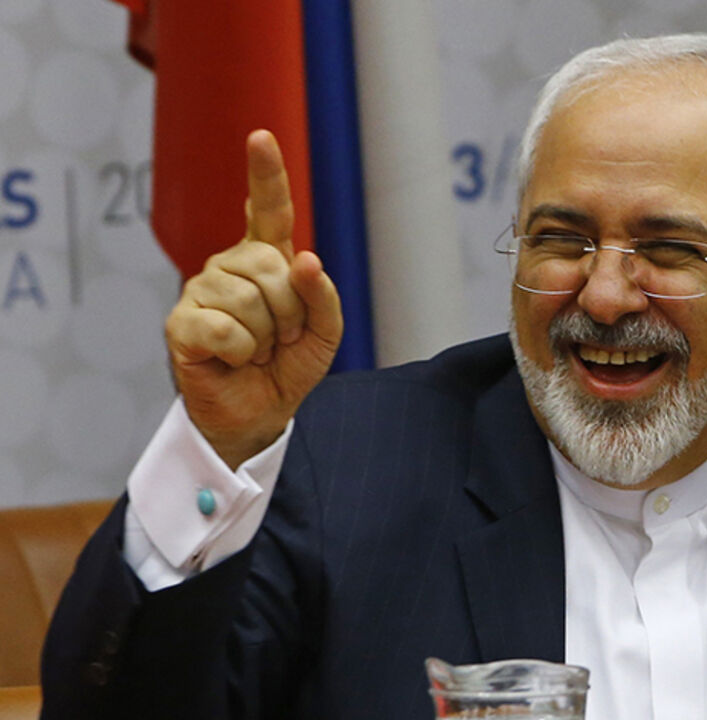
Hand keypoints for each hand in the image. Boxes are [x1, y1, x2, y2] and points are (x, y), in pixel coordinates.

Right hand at [165, 130, 342, 468]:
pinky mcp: (181, 323)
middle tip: (283, 338)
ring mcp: (201, 291)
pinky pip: (223, 327)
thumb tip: (307, 260)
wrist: (260, 412)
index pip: (267, 210)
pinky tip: (234, 359)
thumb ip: (324, 296)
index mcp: (266, 260)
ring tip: (258, 350)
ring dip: (268, 336)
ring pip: (248, 299)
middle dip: (291, 311)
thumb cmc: (290, 366)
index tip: (261, 136)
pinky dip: (241, 352)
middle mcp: (230, 266)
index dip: (265, 174)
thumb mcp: (325, 333)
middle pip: (271, 264)